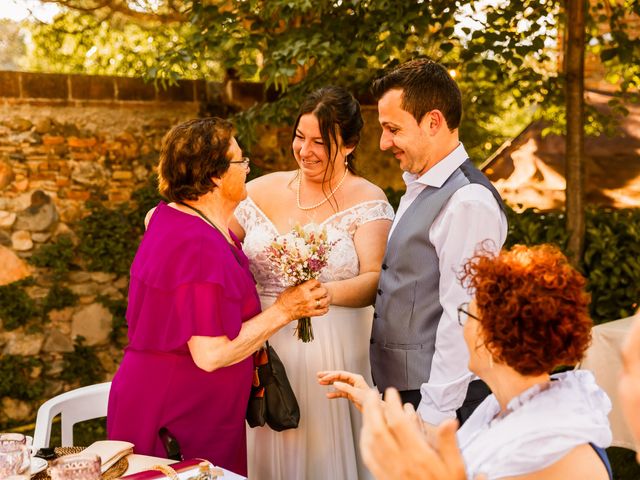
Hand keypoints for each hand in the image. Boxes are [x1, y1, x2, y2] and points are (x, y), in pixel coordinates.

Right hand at [273, 279, 328, 322]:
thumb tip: (306, 282)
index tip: (316, 284)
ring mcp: (310, 306)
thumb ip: (300, 285)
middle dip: (323, 289)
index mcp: (302, 289)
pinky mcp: (310, 313)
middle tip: (321, 290)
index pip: (315, 282)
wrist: (281, 312)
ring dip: (326, 299)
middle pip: (323, 291)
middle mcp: (308, 297)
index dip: (317, 282)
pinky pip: (322, 311)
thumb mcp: (291, 288)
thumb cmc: (284, 300)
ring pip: (325, 301)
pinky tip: (324, 306)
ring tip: (324, 298)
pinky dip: (325, 308)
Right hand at [317, 370, 371, 410]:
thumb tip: (336, 383)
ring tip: (321, 382)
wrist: (375, 408)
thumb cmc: (369, 400)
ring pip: (338, 384)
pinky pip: (340, 392)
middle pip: (338, 377)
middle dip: (328, 376)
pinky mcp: (350, 394)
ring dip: (330, 383)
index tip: (324, 377)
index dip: (331, 375)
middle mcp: (353, 381)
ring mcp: (351, 387)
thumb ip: (345, 388)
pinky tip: (329, 394)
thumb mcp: (356, 393)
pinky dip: (334, 393)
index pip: (340, 374)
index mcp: (355, 378)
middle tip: (319, 375)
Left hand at [360, 388, 474, 479]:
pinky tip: (365, 434)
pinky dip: (364, 442)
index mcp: (418, 456)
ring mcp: (390, 472)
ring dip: (366, 422)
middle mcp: (401, 463)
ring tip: (368, 409)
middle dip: (373, 408)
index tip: (391, 392)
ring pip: (371, 442)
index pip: (399, 423)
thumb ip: (450, 444)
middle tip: (373, 394)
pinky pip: (368, 458)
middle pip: (378, 429)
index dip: (392, 404)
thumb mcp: (457, 468)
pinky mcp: (384, 479)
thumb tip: (449, 421)